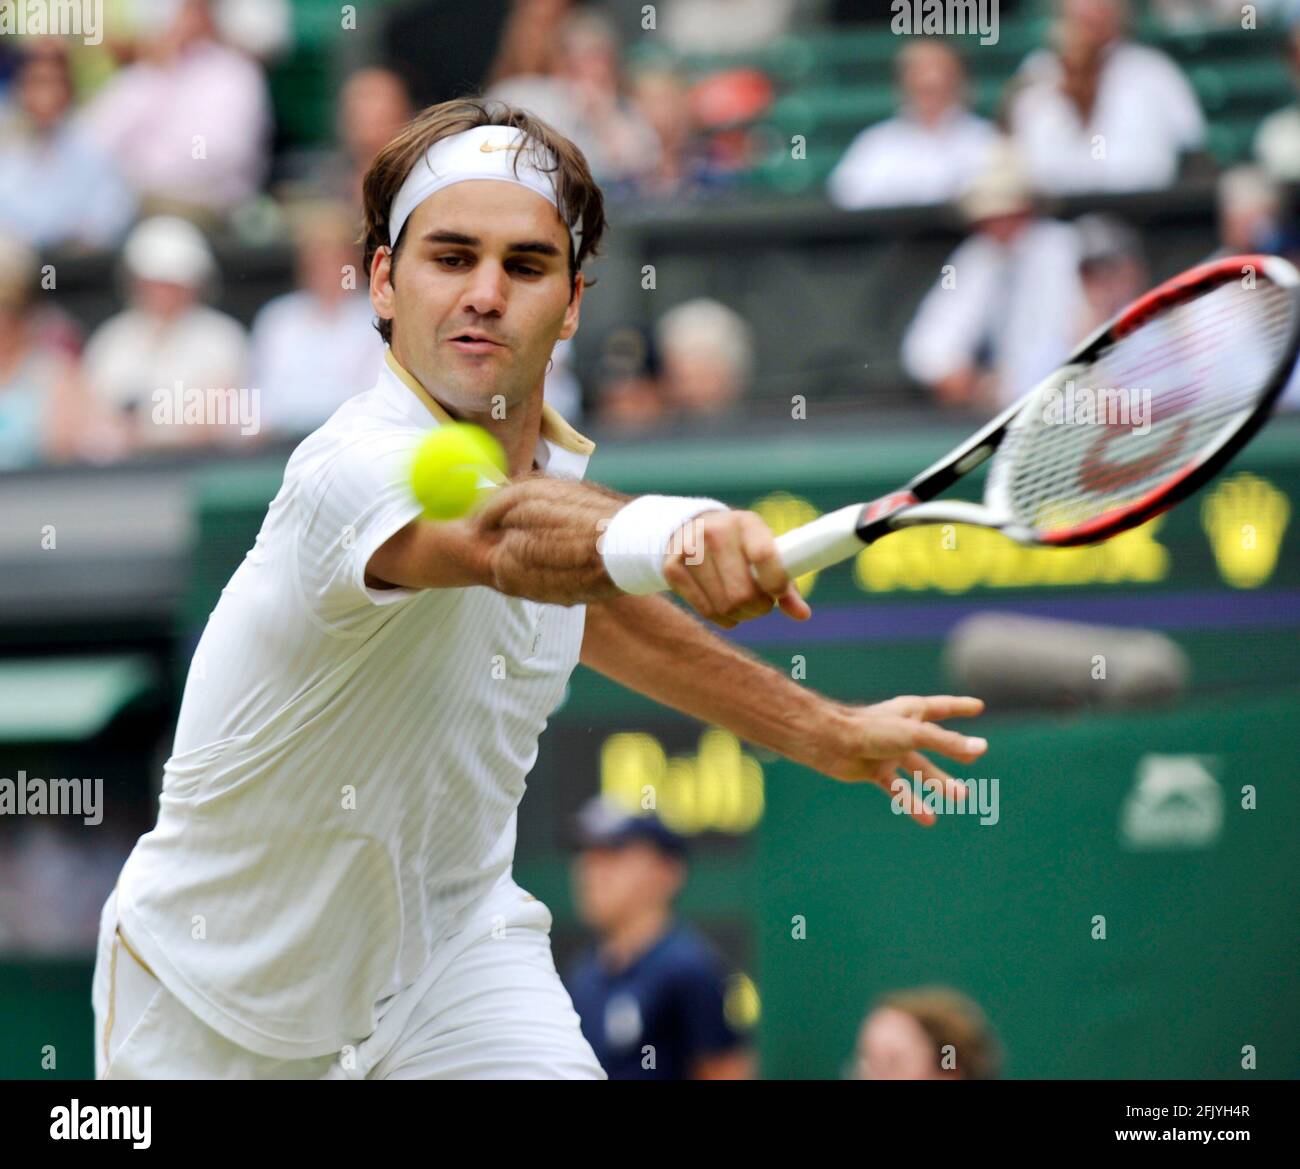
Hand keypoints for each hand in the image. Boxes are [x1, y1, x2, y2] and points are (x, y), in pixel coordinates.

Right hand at [663, 510, 810, 627]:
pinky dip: (722, 619)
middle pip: (743, 594)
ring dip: (741, 615)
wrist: (690, 528)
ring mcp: (690, 550)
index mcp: (746, 523)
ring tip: (744, 605)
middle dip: (758, 608)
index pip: (764, 556)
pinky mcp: (672, 568)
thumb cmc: (740, 546)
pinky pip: (705, 611)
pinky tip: (725, 608)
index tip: (777, 592)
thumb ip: (786, 584)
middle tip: (761, 604)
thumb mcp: (764, 551)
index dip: (775, 583)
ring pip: (724, 606)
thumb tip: (803, 615)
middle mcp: (716, 532)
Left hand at [812, 695, 987, 826]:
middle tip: (974, 761)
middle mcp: (902, 730)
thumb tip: (981, 749)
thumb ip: (948, 743)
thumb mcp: (915, 735)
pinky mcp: (876, 770)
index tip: (978, 707)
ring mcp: (889, 751)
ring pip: (920, 769)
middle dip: (955, 752)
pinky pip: (899, 789)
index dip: (960, 707)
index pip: (942, 707)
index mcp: (911, 711)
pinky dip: (912, 803)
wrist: (830, 743)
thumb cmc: (870, 729)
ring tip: (962, 797)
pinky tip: (929, 820)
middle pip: (935, 743)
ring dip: (939, 782)